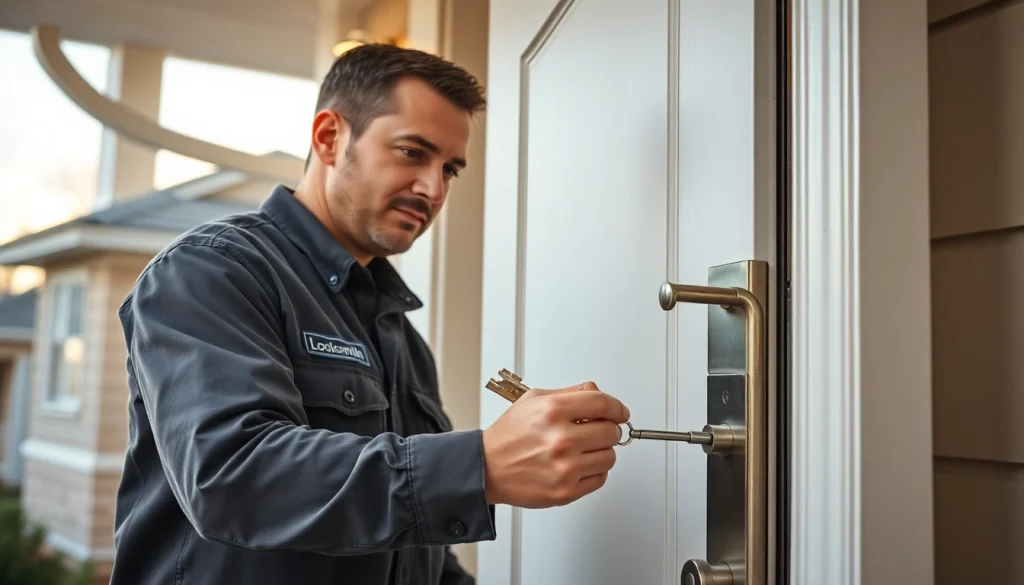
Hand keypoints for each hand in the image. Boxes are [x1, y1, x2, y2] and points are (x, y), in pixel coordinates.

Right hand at [481, 381, 629, 507]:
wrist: (487, 468)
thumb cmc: (509, 435)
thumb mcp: (534, 400)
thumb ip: (570, 393)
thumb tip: (597, 392)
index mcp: (553, 411)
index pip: (603, 404)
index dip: (617, 408)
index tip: (620, 413)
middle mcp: (560, 439)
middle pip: (611, 432)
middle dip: (608, 430)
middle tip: (596, 431)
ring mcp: (565, 467)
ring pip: (609, 457)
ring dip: (601, 452)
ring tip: (582, 449)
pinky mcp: (566, 491)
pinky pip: (600, 479)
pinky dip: (593, 472)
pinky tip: (577, 465)